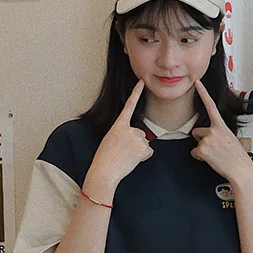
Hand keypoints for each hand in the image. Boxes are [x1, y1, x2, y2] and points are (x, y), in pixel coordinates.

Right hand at [85, 81, 151, 201]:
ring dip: (138, 150)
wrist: (104, 171)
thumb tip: (137, 138)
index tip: (142, 82)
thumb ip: (123, 134)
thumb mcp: (110, 139)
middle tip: (122, 151)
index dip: (136, 92)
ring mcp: (137, 138)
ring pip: (144, 143)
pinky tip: (132, 160)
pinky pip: (148, 151)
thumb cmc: (105, 157)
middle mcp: (129, 129)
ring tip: (125, 156)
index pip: (129, 105)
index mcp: (118, 125)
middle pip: (140, 133)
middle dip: (135, 143)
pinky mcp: (143, 149)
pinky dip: (142, 157)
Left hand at [190, 80, 250, 184]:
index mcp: (222, 125)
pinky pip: (194, 153)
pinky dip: (200, 158)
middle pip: (197, 131)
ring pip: (196, 142)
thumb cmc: (237, 157)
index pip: (211, 105)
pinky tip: (212, 160)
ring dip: (202, 149)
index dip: (203, 92)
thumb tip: (207, 135)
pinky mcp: (203, 149)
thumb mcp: (230, 139)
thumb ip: (218, 133)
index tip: (196, 82)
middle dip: (202, 140)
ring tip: (215, 155)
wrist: (241, 169)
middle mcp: (214, 130)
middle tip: (215, 149)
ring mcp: (208, 139)